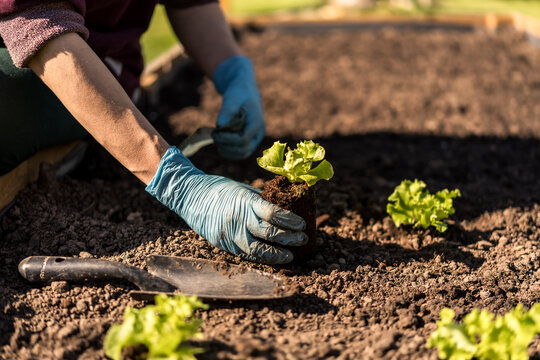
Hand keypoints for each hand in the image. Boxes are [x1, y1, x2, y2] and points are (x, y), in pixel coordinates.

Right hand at [146, 147, 306, 263]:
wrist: (190, 196)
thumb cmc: (221, 189)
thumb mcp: (243, 189)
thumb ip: (261, 201)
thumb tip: (284, 210)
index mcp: (245, 201)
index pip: (273, 213)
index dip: (290, 221)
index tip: (303, 224)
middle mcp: (238, 219)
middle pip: (269, 233)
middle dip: (289, 238)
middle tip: (303, 239)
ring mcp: (229, 234)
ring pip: (258, 250)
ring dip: (277, 255)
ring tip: (290, 255)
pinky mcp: (223, 244)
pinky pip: (246, 255)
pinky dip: (262, 258)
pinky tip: (273, 258)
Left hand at [212, 56, 264, 159]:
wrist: (244, 92)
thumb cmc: (238, 93)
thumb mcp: (232, 98)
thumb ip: (227, 111)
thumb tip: (220, 126)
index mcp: (257, 123)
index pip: (243, 139)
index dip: (228, 139)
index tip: (215, 132)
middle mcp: (258, 134)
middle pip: (244, 150)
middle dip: (226, 146)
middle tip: (214, 135)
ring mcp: (254, 139)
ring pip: (242, 154)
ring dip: (227, 151)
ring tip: (216, 139)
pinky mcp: (248, 142)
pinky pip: (239, 153)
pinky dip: (228, 151)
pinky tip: (220, 142)